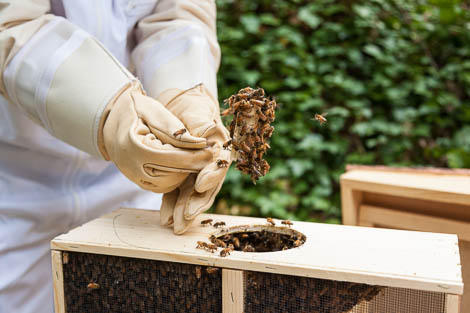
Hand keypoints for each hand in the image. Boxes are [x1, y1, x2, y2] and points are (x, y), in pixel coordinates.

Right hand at [98, 82, 214, 192]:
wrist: (110, 119)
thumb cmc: (135, 110)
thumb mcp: (154, 111)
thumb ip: (175, 129)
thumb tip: (199, 143)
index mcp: (136, 148)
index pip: (173, 158)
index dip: (195, 156)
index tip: (211, 151)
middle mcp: (133, 168)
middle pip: (174, 175)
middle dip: (194, 166)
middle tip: (209, 155)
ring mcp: (135, 178)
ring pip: (171, 184)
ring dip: (186, 173)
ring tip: (197, 158)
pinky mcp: (140, 182)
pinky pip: (164, 186)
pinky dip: (177, 177)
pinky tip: (184, 164)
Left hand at [156, 84, 230, 233]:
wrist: (179, 107)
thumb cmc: (192, 106)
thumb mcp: (199, 111)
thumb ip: (204, 124)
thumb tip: (207, 134)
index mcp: (220, 148)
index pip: (219, 165)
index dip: (211, 176)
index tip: (199, 184)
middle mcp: (211, 165)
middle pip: (207, 188)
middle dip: (196, 203)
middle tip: (185, 216)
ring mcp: (196, 173)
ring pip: (192, 195)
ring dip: (183, 211)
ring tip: (174, 226)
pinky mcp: (182, 177)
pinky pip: (177, 193)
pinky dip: (171, 206)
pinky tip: (165, 218)